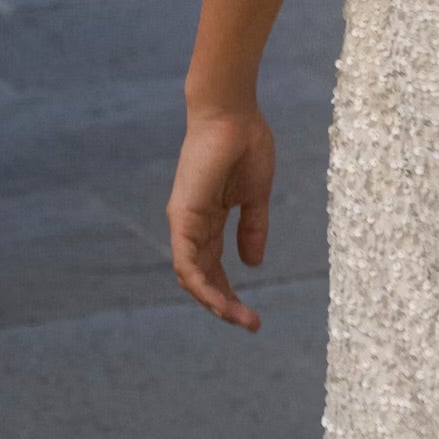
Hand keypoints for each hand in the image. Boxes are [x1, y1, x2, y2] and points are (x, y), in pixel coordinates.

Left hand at [166, 104, 275, 330]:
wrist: (233, 114)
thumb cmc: (246, 145)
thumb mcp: (255, 196)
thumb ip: (253, 228)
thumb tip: (253, 263)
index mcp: (209, 220)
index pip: (214, 268)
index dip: (231, 293)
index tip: (254, 316)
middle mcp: (192, 226)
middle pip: (203, 277)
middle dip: (225, 305)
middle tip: (251, 324)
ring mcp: (184, 222)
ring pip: (192, 276)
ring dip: (215, 301)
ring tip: (241, 319)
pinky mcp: (183, 217)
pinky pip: (187, 262)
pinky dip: (201, 285)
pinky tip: (220, 301)